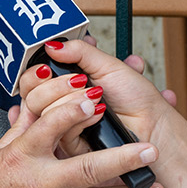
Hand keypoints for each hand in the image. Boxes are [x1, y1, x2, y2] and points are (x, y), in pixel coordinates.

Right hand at [26, 37, 178, 144]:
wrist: (152, 125)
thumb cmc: (137, 98)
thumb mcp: (108, 65)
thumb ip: (79, 52)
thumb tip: (53, 45)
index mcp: (69, 84)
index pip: (37, 76)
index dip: (42, 67)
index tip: (55, 59)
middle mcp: (63, 103)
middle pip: (33, 92)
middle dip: (59, 83)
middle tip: (83, 80)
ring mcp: (65, 124)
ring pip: (42, 109)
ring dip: (72, 98)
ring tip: (98, 96)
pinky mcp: (70, 143)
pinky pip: (56, 127)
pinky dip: (78, 115)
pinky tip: (97, 112)